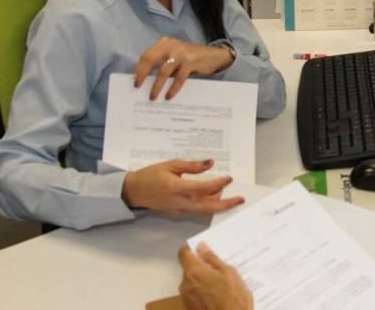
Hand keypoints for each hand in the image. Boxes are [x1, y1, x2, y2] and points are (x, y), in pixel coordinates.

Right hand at [121, 159, 243, 214]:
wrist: (134, 191)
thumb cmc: (150, 175)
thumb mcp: (170, 165)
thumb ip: (191, 165)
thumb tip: (210, 163)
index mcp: (177, 188)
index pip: (203, 189)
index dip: (218, 184)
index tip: (229, 178)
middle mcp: (180, 202)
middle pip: (208, 207)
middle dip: (226, 204)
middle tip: (240, 199)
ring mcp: (180, 209)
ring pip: (204, 210)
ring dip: (218, 203)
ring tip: (228, 193)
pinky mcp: (179, 211)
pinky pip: (198, 209)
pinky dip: (208, 204)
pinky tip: (215, 195)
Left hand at [134, 36, 234, 99]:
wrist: (214, 55)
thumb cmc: (191, 58)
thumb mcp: (175, 56)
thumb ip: (163, 62)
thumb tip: (146, 79)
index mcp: (164, 43)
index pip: (146, 55)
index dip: (139, 69)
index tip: (135, 82)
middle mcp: (171, 45)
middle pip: (150, 59)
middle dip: (142, 75)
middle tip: (138, 87)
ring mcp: (181, 53)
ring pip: (163, 71)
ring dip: (157, 86)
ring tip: (153, 96)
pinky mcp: (191, 61)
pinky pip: (179, 78)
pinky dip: (173, 88)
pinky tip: (169, 96)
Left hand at [178, 243, 252, 309]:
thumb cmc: (233, 298)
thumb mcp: (229, 273)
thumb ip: (212, 259)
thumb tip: (201, 247)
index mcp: (194, 272)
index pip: (183, 253)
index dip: (191, 249)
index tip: (202, 250)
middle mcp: (185, 284)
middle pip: (189, 269)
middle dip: (202, 267)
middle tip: (220, 270)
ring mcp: (186, 299)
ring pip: (192, 283)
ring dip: (203, 281)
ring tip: (222, 286)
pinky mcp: (190, 309)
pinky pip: (194, 295)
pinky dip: (203, 293)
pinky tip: (218, 297)